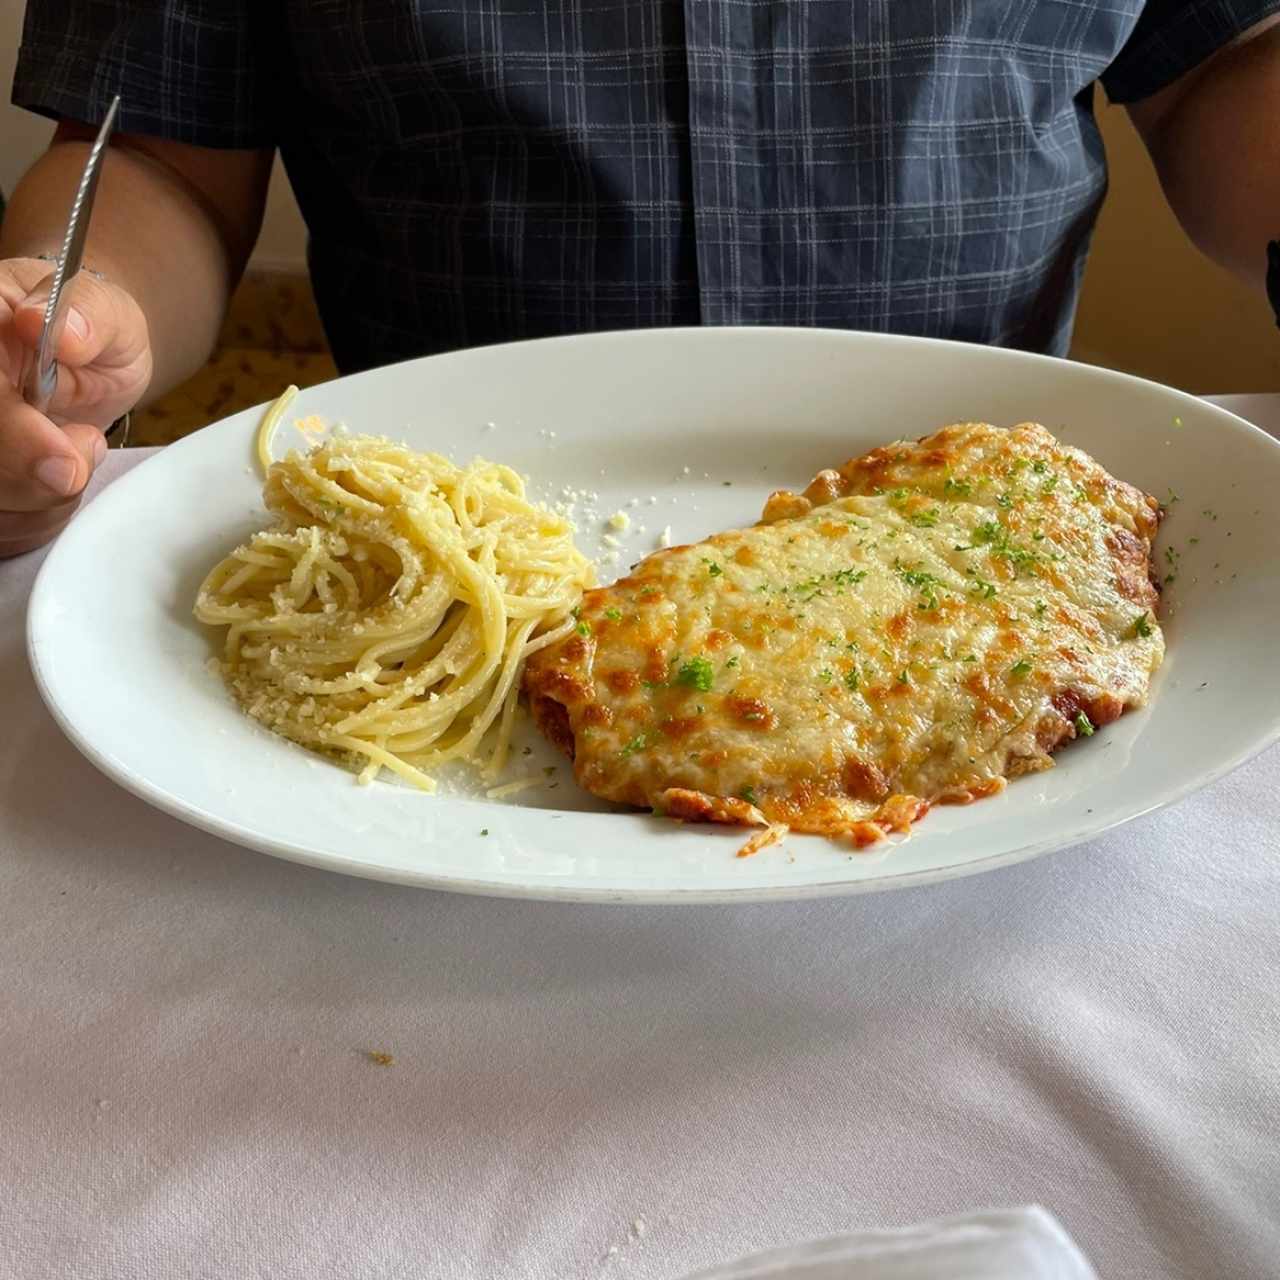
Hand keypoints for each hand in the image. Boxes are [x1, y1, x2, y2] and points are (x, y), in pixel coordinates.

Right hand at [0, 257, 151, 556]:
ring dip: (43, 501)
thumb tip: (66, 333)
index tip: (65, 461)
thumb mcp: (106, 311)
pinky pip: (5, 531)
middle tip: (82, 450)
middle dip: (32, 479)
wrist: (88, 357)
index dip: (13, 439)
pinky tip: (61, 480)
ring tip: (76, 449)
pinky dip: (40, 521)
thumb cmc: (92, 329)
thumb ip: (90, 317)